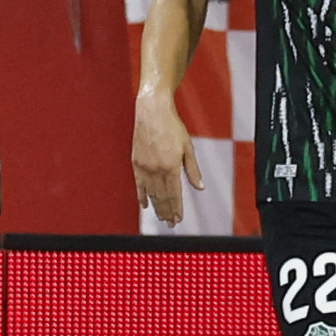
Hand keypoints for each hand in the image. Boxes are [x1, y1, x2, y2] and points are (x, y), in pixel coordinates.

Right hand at [131, 93, 203, 226]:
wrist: (152, 112)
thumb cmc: (173, 127)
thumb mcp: (188, 147)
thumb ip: (193, 169)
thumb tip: (200, 187)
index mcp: (171, 166)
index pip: (174, 194)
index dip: (176, 209)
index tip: (178, 219)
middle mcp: (156, 169)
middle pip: (162, 197)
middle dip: (167, 212)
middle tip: (170, 223)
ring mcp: (144, 167)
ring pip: (151, 193)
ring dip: (157, 207)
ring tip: (161, 217)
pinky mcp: (136, 163)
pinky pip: (139, 184)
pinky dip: (142, 196)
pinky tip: (145, 205)